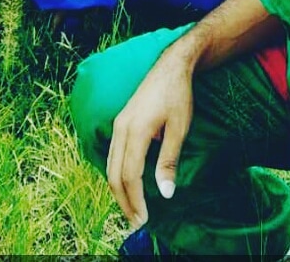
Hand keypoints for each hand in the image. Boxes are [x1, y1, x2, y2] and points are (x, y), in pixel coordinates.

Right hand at [106, 45, 194, 227]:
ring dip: (119, 189)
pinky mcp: (121, 121)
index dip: (136, 199)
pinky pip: (113, 154)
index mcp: (135, 130)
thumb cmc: (178, 95)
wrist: (172, 66)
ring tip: (132, 208)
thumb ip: (169, 161)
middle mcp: (121, 128)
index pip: (130, 175)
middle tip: (137, 221)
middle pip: (114, 174)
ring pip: (110, 164)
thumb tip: (165, 193)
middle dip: (124, 201)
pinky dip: (117, 174)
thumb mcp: (179, 128)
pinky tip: (129, 184)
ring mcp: (119, 124)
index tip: (145, 218)